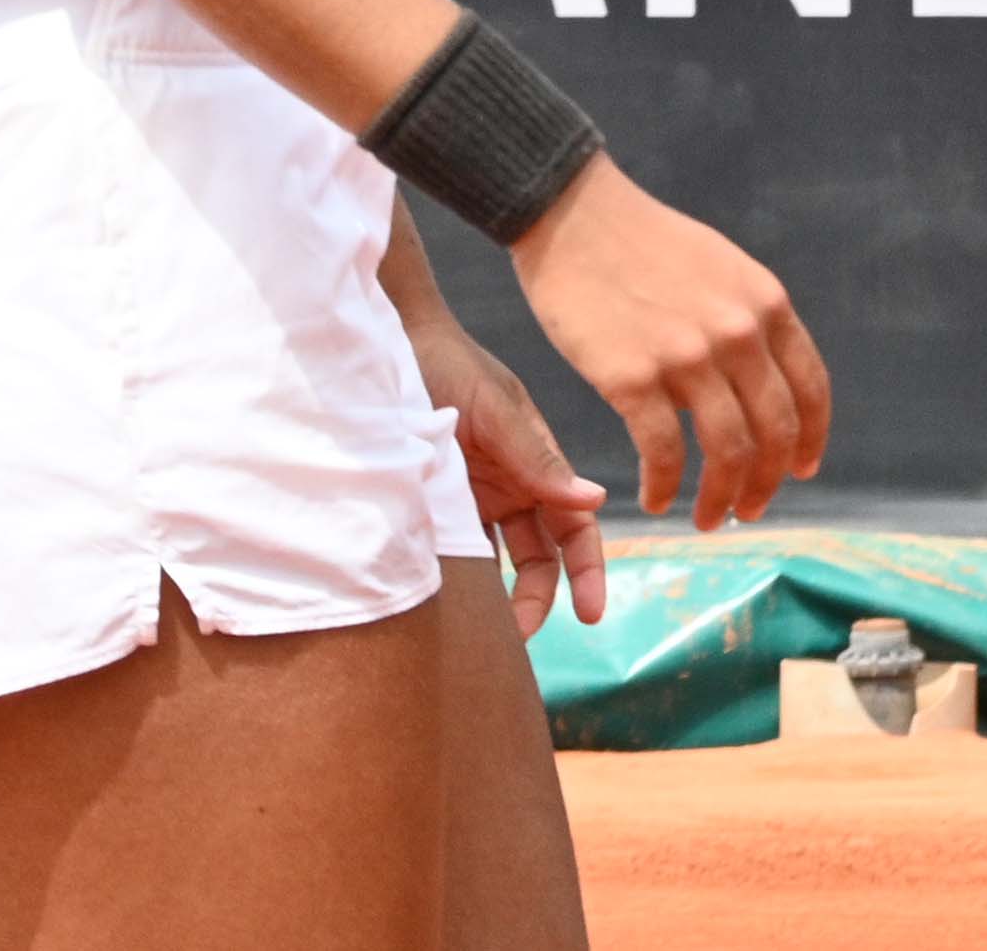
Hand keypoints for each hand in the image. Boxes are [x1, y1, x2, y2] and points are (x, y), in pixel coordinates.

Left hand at [404, 302, 611, 632]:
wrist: (390, 345)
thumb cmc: (451, 365)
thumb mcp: (497, 409)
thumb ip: (538, 457)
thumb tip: (596, 499)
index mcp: (539, 465)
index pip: (576, 528)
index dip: (589, 570)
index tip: (591, 614)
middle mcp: (512, 488)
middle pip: (540, 558)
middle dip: (538, 600)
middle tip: (519, 640)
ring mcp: (472, 500)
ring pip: (496, 564)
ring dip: (495, 599)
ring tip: (483, 636)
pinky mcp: (434, 506)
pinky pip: (450, 553)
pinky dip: (454, 581)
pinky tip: (443, 604)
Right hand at [506, 155, 831, 531]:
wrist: (575, 216)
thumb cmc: (643, 245)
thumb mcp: (721, 270)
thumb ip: (747, 321)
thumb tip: (756, 385)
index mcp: (766, 304)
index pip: (811, 389)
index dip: (810, 439)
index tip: (800, 470)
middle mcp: (738, 333)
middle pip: (775, 431)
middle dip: (767, 482)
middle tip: (751, 510)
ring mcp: (689, 357)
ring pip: (729, 452)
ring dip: (721, 498)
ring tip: (706, 519)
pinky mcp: (633, 378)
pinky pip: (664, 454)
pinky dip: (665, 488)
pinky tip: (656, 501)